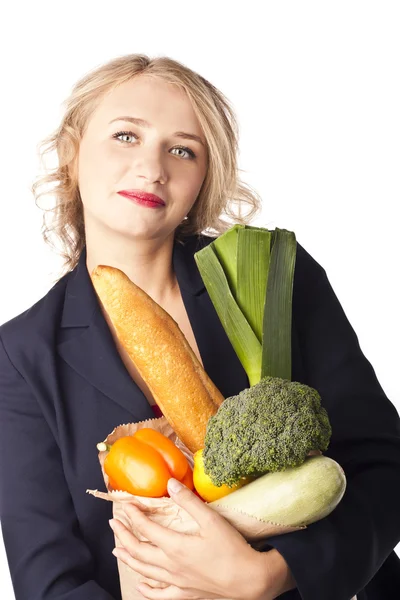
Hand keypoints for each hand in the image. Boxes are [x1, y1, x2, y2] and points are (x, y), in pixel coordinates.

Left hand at [109, 478, 270, 598]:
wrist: (249, 581)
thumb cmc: (232, 549)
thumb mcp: (211, 520)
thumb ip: (189, 501)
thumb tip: (170, 484)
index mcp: (175, 546)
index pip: (145, 529)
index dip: (132, 515)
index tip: (125, 504)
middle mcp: (170, 566)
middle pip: (138, 551)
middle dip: (123, 536)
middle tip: (114, 524)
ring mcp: (176, 582)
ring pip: (144, 571)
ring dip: (128, 559)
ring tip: (116, 550)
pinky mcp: (185, 593)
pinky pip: (160, 595)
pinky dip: (146, 590)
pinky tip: (140, 585)